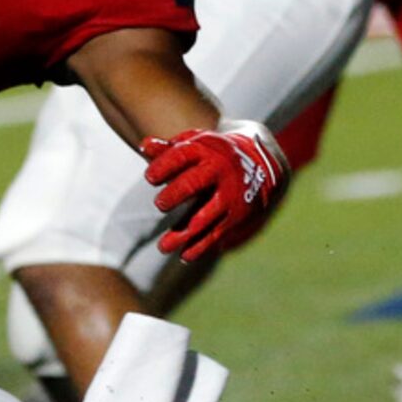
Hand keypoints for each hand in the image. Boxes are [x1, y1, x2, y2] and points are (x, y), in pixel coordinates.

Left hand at [143, 122, 286, 263]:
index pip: (182, 155)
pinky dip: (201, 246)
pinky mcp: (236, 215)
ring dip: (184, 233)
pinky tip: (185, 256)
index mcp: (204, 150)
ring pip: (205, 216)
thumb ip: (167, 149)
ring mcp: (229, 195)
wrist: (258, 161)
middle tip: (160, 204)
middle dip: (176, 194)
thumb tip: (143, 147)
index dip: (164, 166)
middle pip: (194, 183)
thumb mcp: (194, 145)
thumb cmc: (212, 153)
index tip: (150, 178)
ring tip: (163, 247)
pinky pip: (217, 233)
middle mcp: (219, 171)